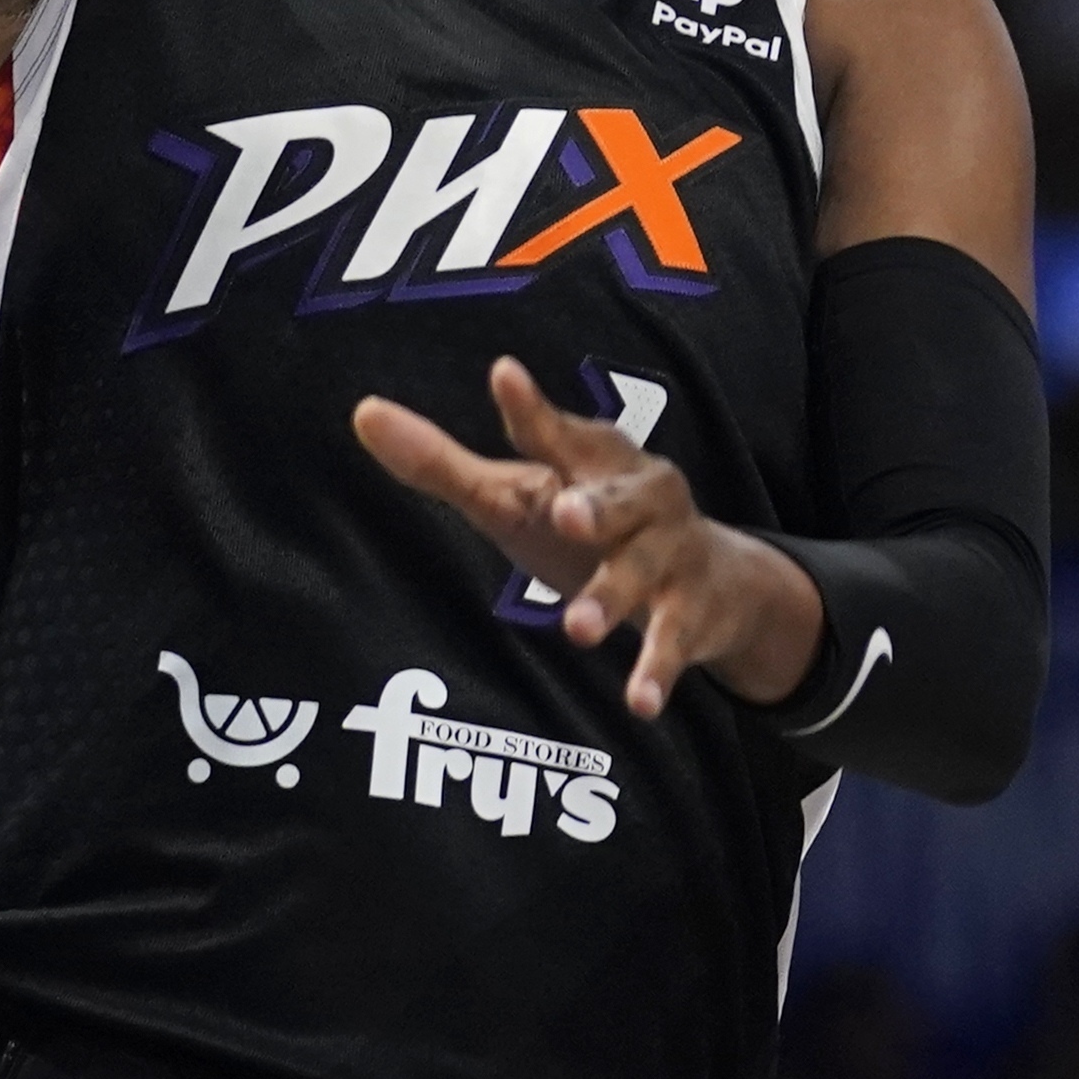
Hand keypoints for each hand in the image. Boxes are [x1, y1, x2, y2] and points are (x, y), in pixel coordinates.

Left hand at [352, 357, 828, 722]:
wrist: (715, 581)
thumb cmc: (592, 524)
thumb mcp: (519, 493)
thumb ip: (442, 462)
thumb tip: (362, 412)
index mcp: (594, 458)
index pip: (555, 433)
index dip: (531, 409)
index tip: (503, 377)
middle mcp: (642, 498)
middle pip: (621, 499)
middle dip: (598, 506)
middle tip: (564, 513)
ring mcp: (670, 556)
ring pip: (642, 573)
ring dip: (612, 598)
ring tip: (575, 628)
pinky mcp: (690, 614)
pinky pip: (672, 642)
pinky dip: (655, 671)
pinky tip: (638, 702)